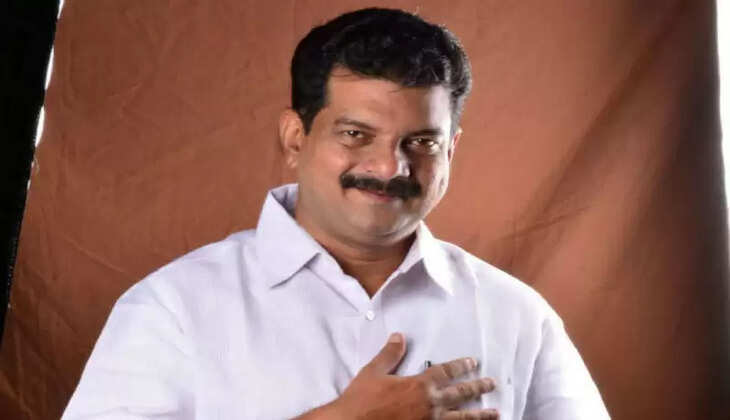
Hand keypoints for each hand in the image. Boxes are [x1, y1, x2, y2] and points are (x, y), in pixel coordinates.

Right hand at [328, 332, 497, 418]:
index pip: (446, 371)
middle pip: (461, 394)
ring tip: (496, 413)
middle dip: (478, 388)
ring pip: (462, 418)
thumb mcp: (373, 372)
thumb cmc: (361, 400)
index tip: (473, 362)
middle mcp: (430, 404)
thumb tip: (399, 336)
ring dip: (480, 415)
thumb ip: (390, 354)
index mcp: (419, 385)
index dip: (461, 366)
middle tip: (492, 383)